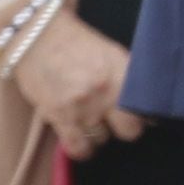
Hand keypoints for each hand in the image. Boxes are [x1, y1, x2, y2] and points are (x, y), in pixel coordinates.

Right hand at [7, 7, 140, 155]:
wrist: (37, 35)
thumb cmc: (76, 43)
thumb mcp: (111, 54)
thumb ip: (129, 79)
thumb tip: (146, 109)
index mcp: (123, 72)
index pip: (146, 110)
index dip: (142, 115)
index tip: (136, 114)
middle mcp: (106, 91)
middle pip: (129, 131)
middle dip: (123, 127)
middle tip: (114, 120)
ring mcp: (82, 106)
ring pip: (102, 140)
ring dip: (98, 133)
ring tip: (89, 120)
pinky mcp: (59, 116)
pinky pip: (78, 148)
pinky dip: (81, 148)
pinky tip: (80, 141)